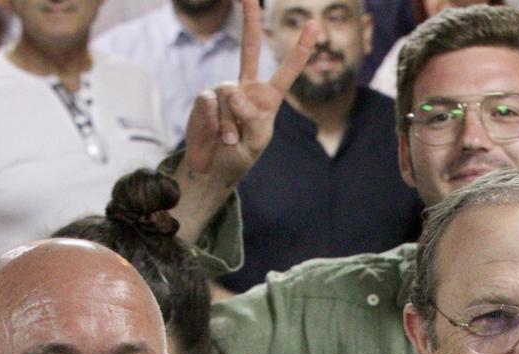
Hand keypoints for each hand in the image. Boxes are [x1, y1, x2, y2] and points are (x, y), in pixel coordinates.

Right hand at [179, 0, 317, 189]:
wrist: (212, 169)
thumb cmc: (238, 156)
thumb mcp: (255, 142)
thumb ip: (250, 117)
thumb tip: (232, 92)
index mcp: (267, 99)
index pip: (287, 71)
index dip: (300, 49)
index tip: (314, 25)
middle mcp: (245, 88)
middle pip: (248, 48)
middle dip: (250, 19)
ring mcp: (223, 91)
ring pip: (229, 94)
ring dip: (230, 123)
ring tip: (230, 140)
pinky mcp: (204, 98)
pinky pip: (211, 102)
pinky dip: (214, 121)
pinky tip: (215, 133)